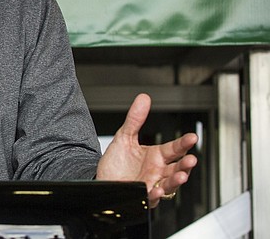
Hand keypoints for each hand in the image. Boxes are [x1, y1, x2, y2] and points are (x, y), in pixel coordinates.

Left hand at [96, 93, 197, 207]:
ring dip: (176, 181)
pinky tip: (156, 189)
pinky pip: (151, 197)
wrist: (101, 178)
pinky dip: (155, 194)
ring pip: (169, 184)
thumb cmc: (116, 161)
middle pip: (176, 168)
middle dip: (186, 165)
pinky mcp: (142, 196)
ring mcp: (151, 184)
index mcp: (156, 156)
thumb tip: (143, 98)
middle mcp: (157, 171)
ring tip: (182, 175)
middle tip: (192, 159)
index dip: (183, 143)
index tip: (192, 137)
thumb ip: (135, 119)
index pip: (174, 149)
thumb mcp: (124, 136)